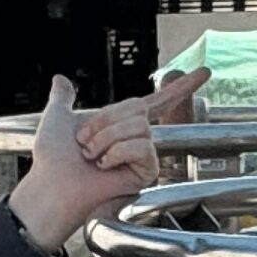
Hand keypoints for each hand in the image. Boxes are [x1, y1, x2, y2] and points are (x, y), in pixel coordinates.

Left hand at [7, 66, 210, 251]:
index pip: (156, 102)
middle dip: (106, 119)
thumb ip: (62, 98)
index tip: (204, 72)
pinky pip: (143, 146)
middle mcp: (134, 140)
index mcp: (119, 125)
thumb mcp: (56, 119)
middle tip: (85, 140)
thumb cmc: (52, 160)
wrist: (52, 185)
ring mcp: (141, 156)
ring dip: (108, 137)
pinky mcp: (146, 172)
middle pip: (139, 108)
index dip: (179, 88)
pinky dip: (119, 151)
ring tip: (93, 156)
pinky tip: (106, 166)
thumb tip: (60, 80)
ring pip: (139, 126)